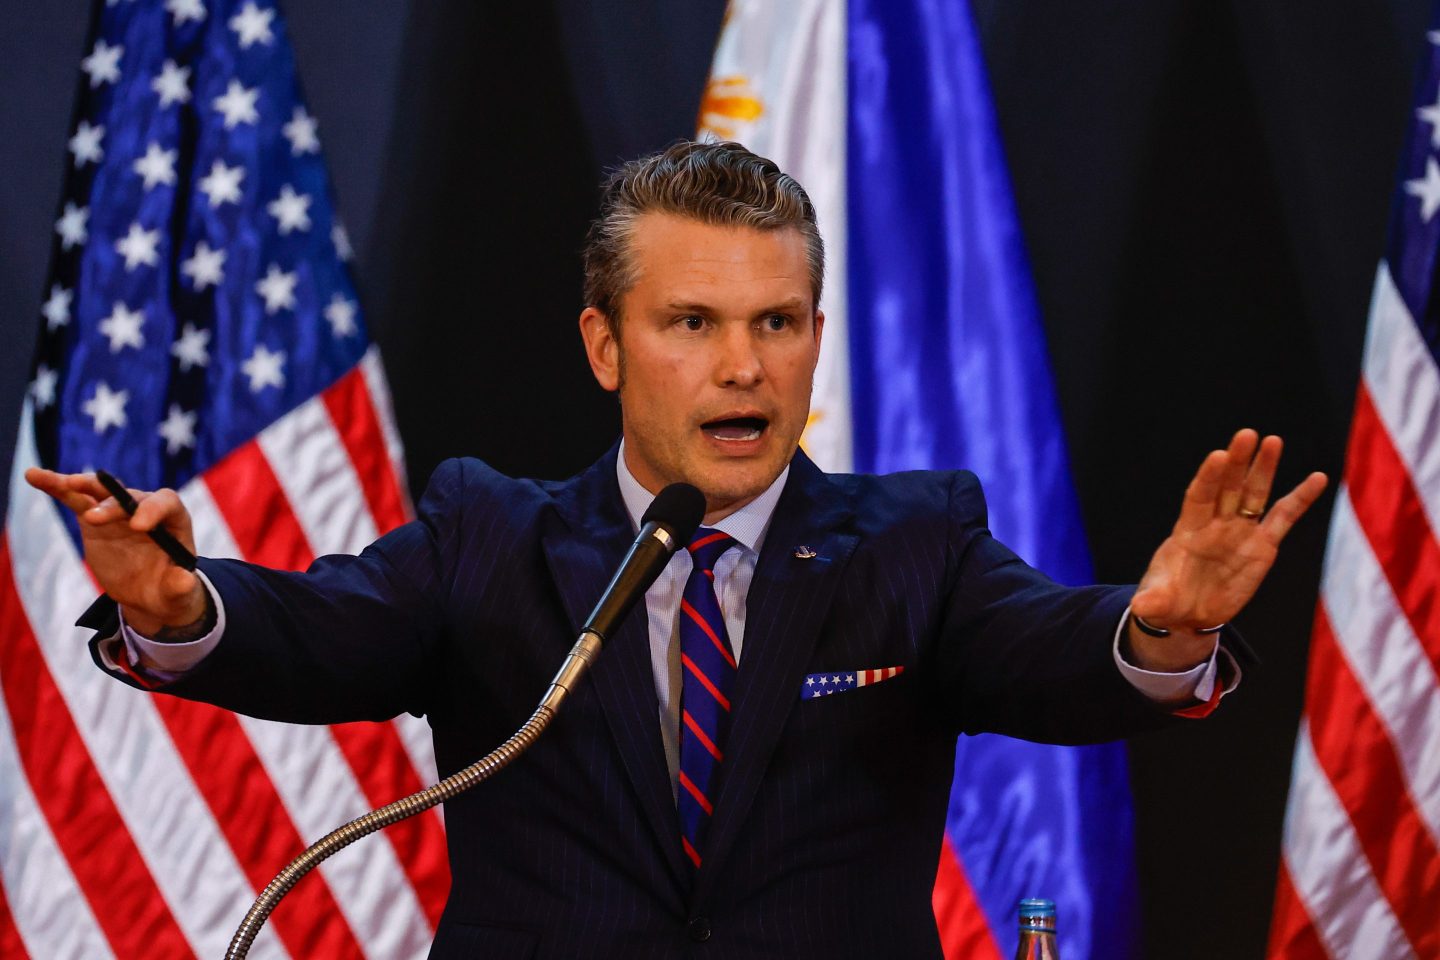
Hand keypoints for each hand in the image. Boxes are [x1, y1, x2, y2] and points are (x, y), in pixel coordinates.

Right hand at [24, 468, 204, 634]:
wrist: (148, 592)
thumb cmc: (168, 589)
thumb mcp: (178, 593)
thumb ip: (181, 586)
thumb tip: (185, 582)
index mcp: (173, 521)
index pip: (166, 503)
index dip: (153, 510)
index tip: (138, 526)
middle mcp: (146, 509)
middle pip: (130, 497)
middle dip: (112, 505)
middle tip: (93, 519)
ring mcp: (119, 512)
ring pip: (101, 492)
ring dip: (83, 485)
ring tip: (65, 483)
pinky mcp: (94, 518)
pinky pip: (76, 499)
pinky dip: (56, 487)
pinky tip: (35, 476)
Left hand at [1126, 429, 1327, 671]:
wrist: (1188, 615)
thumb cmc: (1167, 601)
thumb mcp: (1155, 603)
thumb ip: (1152, 601)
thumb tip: (1142, 607)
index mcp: (1187, 531)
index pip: (1198, 497)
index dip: (1208, 477)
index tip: (1218, 455)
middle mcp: (1215, 525)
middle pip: (1228, 487)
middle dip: (1238, 462)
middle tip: (1247, 434)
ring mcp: (1240, 532)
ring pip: (1254, 494)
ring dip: (1264, 469)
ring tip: (1272, 441)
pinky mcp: (1262, 546)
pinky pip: (1283, 518)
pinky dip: (1300, 498)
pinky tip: (1318, 478)